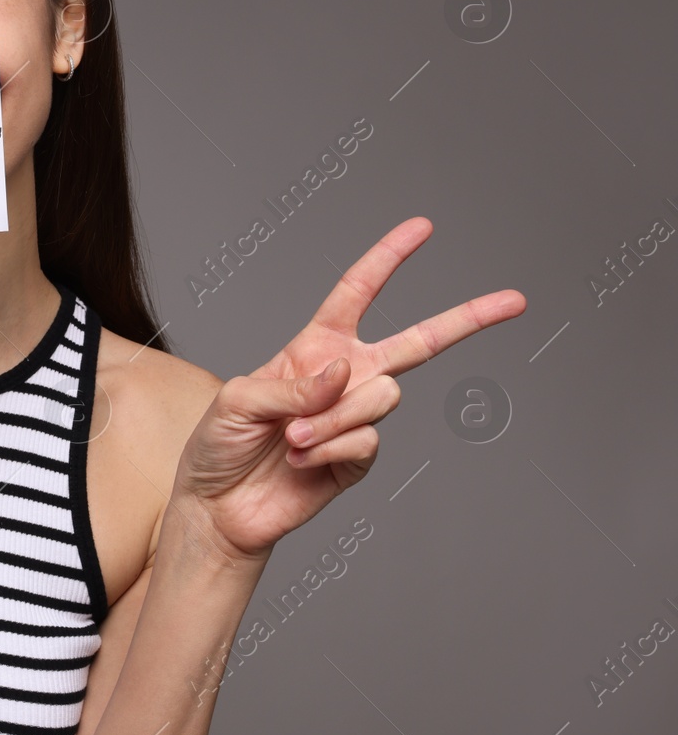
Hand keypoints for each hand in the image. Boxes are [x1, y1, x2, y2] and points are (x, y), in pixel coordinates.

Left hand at [173, 217, 526, 560]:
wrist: (221, 506)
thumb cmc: (219, 445)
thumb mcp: (239, 399)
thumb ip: (294, 384)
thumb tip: (347, 372)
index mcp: (314, 347)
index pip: (358, 292)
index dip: (388, 258)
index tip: (422, 227)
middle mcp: (345, 378)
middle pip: (419, 342)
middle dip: (468, 318)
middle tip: (515, 300)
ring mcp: (357, 418)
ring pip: (381, 397)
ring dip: (329, 419)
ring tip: (290, 438)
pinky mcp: (360, 458)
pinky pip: (366, 441)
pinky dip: (328, 449)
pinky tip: (302, 460)